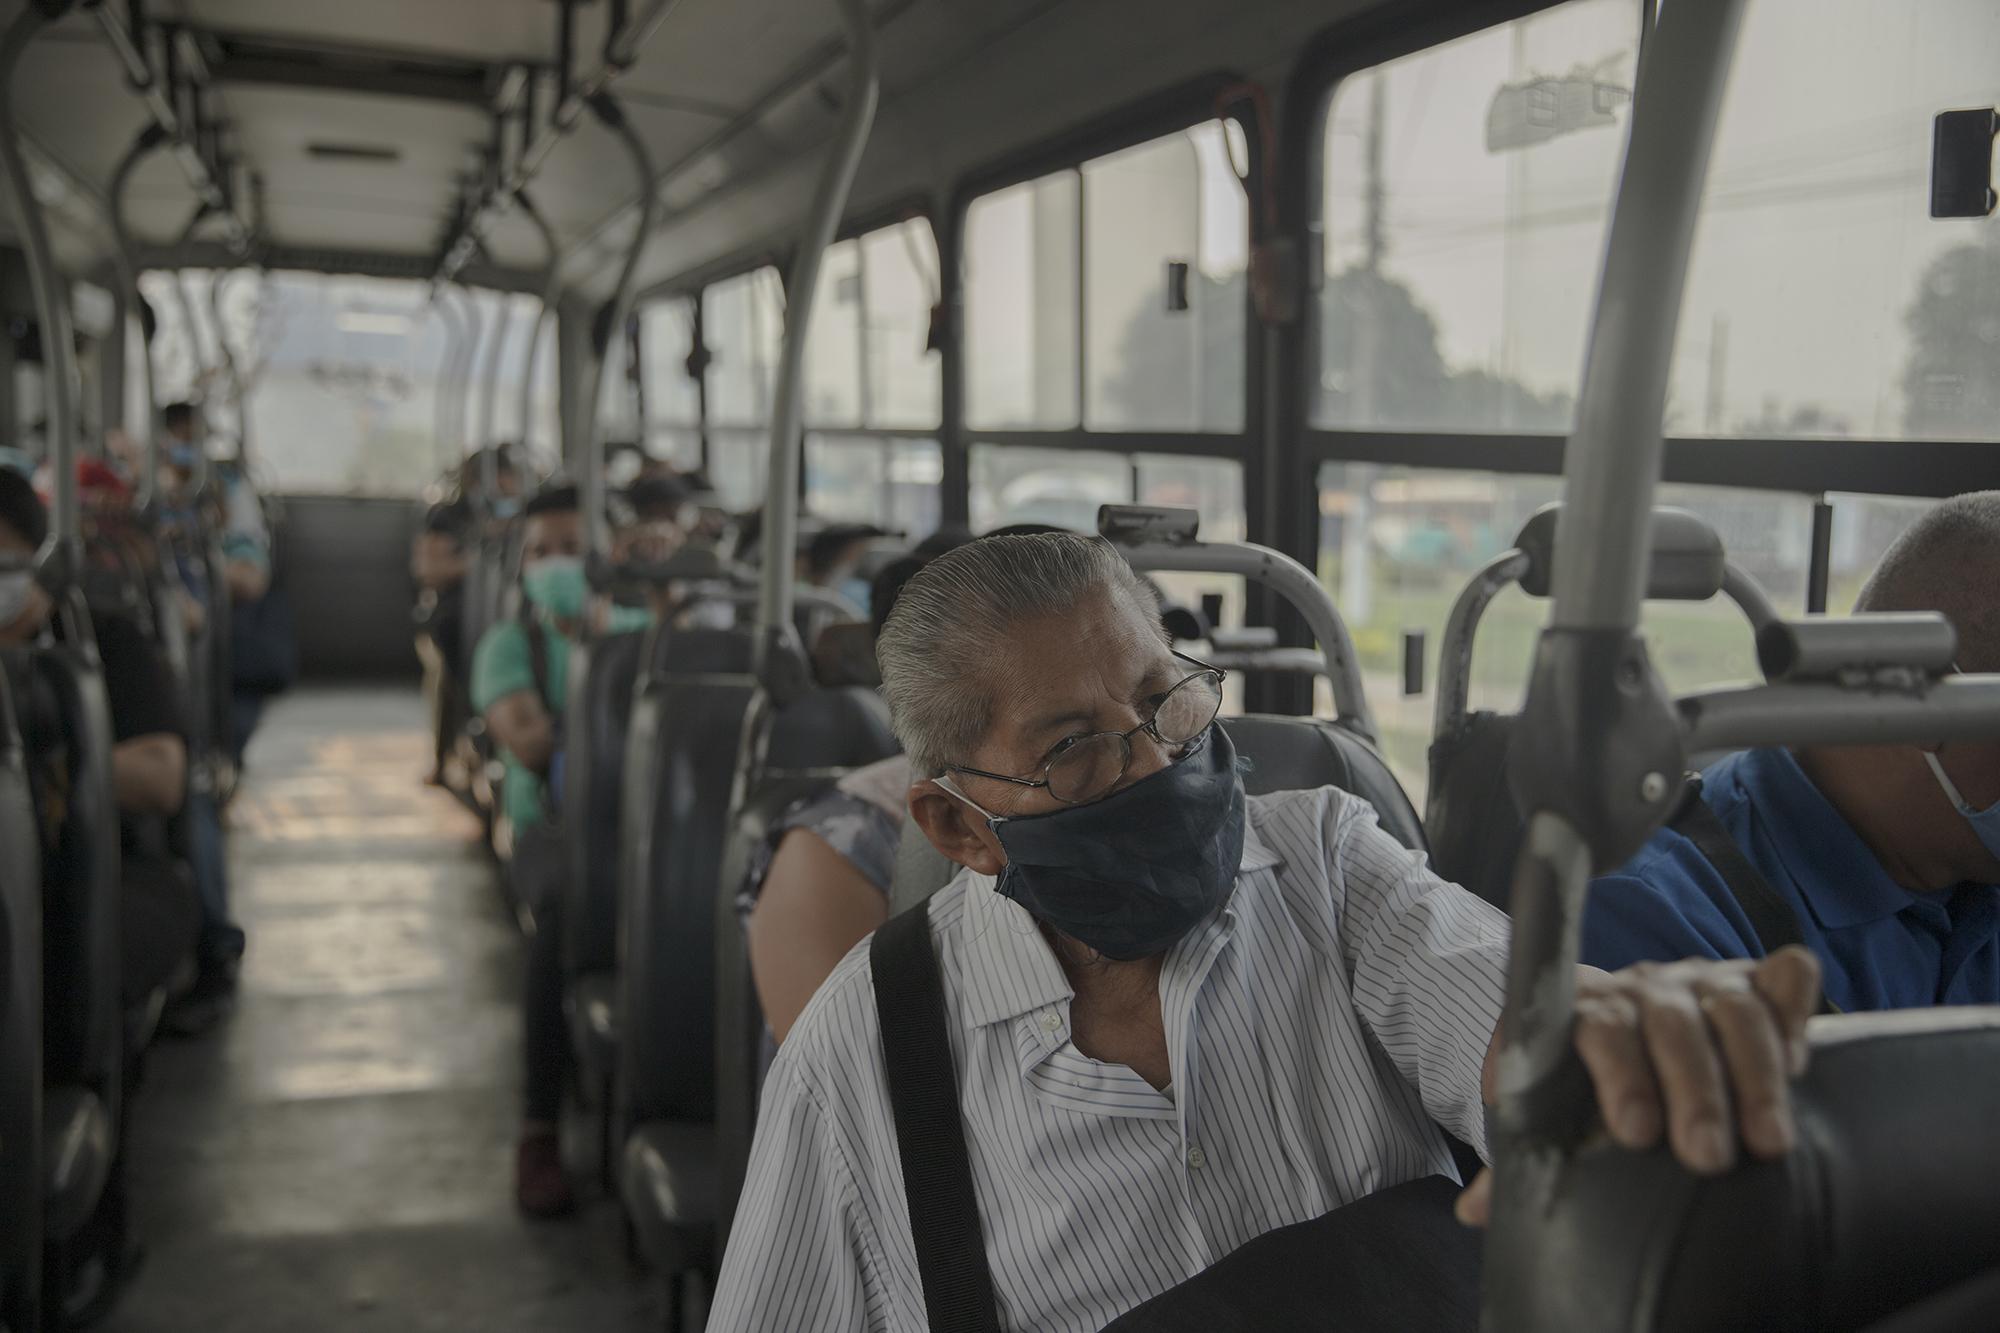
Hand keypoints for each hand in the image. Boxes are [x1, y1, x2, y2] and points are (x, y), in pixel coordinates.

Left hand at [1456, 945, 1821, 1225]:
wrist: (1630, 1034)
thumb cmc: (1588, 1085)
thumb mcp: (1554, 1115)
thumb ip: (1520, 1156)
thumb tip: (1475, 1212)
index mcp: (1585, 1010)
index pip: (1597, 1028)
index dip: (1618, 1074)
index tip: (1634, 1133)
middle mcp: (1645, 988)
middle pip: (1670, 1022)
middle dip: (1694, 1091)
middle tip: (1706, 1157)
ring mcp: (1704, 980)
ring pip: (1735, 1007)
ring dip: (1756, 1074)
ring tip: (1768, 1143)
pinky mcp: (1757, 980)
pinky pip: (1787, 974)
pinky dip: (1797, 1007)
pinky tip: (1801, 1059)